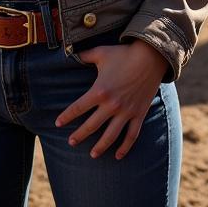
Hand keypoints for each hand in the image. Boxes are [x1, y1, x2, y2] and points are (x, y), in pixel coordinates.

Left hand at [54, 39, 168, 160]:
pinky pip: (131, 135)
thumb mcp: (101, 53)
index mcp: (99, 91)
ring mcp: (126, 112)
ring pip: (110, 136)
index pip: (78, 108)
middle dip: (79, 135)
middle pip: (91, 125)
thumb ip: (84, 55)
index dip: (67, 117)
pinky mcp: (139, 114)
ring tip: (92, 155)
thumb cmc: (123, 54)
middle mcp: (111, 105)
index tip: (58, 124)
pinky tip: (118, 155)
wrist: (150, 57)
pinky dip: (125, 147)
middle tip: (71, 142)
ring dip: (100, 147)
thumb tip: (70, 53)